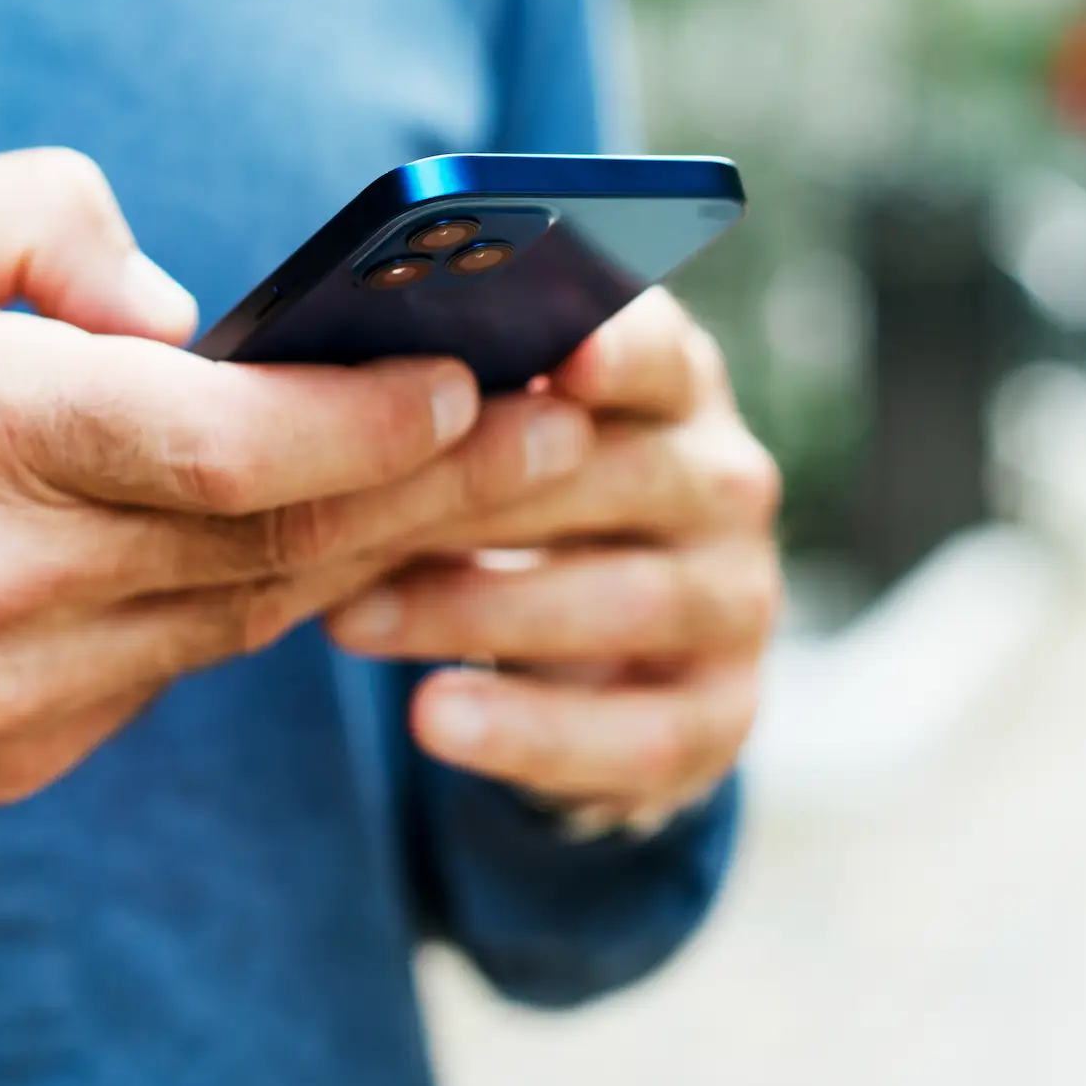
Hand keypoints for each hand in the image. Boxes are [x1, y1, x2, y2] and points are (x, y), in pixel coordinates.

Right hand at [0, 149, 592, 806]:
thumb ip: (41, 224)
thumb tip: (188, 313)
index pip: (229, 445)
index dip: (371, 424)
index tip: (475, 387)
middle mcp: (11, 578)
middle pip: (279, 543)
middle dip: (440, 491)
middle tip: (559, 439)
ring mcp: (17, 689)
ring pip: (246, 616)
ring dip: (371, 552)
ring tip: (474, 488)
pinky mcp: (12, 754)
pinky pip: (172, 672)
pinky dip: (247, 605)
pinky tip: (316, 554)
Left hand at [328, 289, 781, 832]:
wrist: (583, 663)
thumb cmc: (510, 510)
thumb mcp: (491, 445)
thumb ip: (457, 406)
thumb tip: (347, 383)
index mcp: (674, 388)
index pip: (660, 353)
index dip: (616, 352)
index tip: (557, 360)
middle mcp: (726, 483)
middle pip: (626, 476)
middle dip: (481, 497)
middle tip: (347, 513)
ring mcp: (738, 599)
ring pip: (630, 603)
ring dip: (479, 612)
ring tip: (350, 621)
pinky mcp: (724, 711)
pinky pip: (642, 733)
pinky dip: (530, 731)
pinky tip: (431, 718)